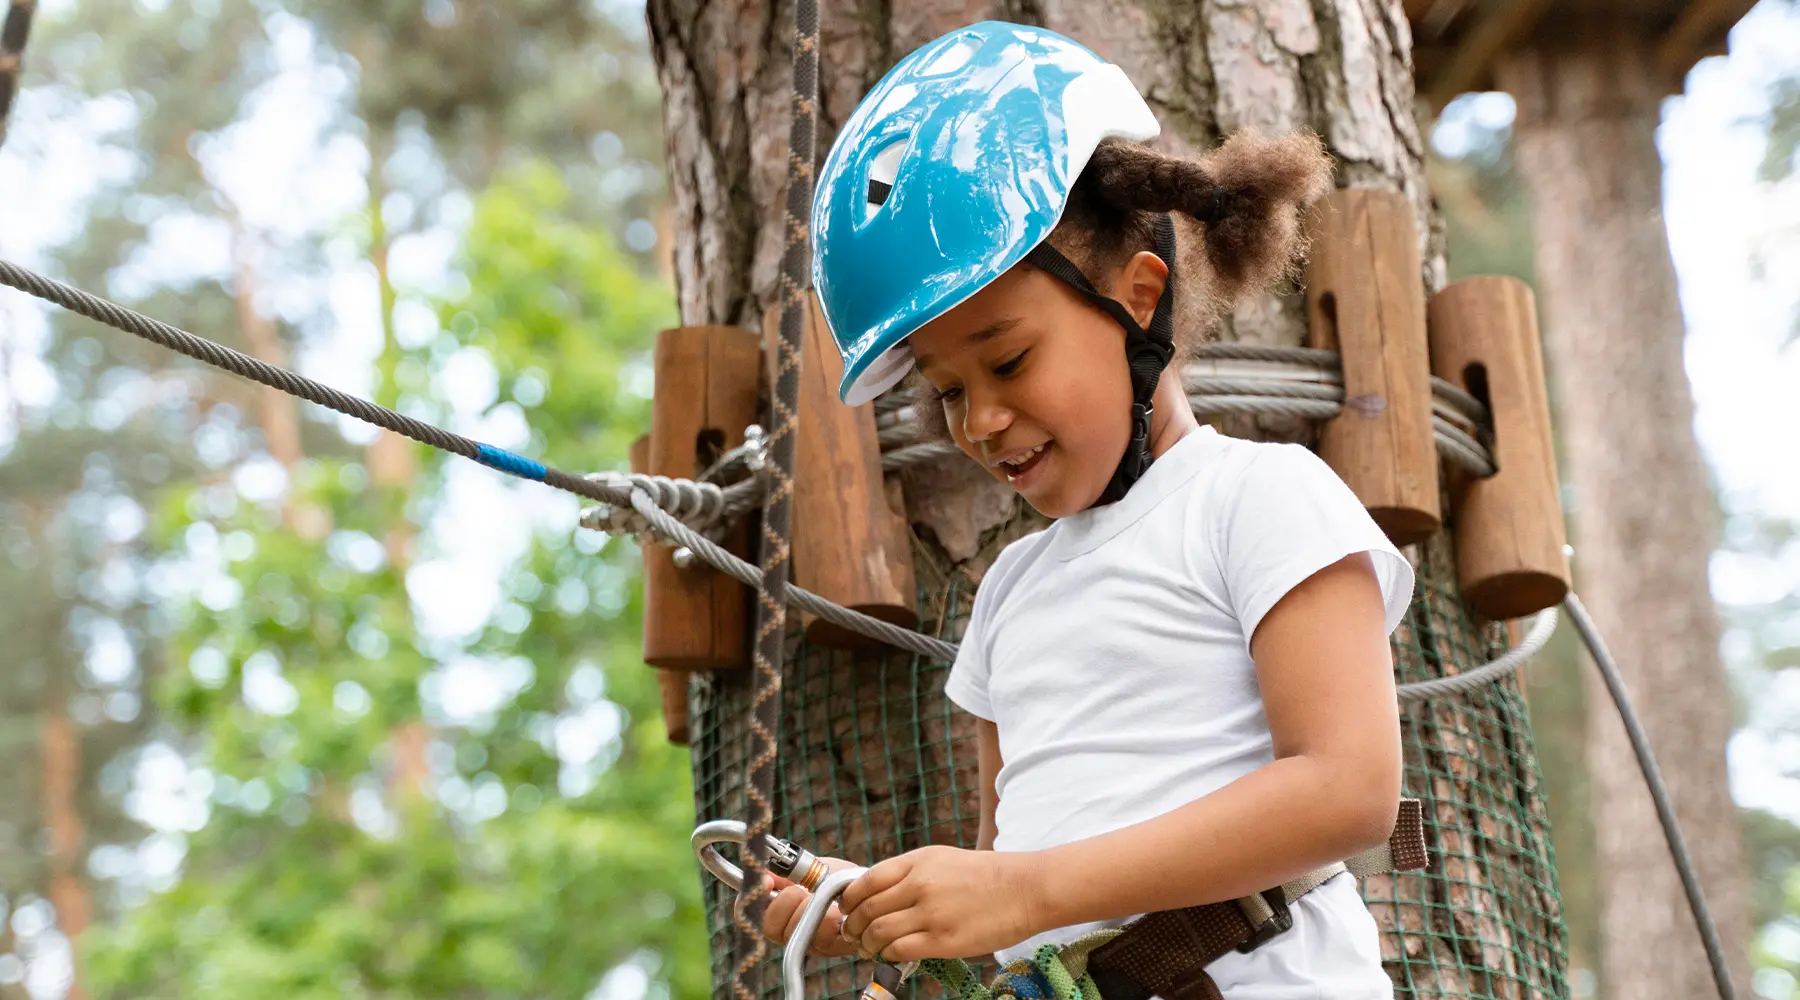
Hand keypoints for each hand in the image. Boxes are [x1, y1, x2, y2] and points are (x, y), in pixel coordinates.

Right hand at [745, 858, 861, 957]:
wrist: (875, 889)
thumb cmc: (843, 881)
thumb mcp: (814, 869)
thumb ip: (789, 871)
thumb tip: (765, 871)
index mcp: (783, 913)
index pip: (752, 915)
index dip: (751, 900)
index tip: (766, 882)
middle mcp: (794, 932)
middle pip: (770, 928)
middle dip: (783, 903)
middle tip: (799, 889)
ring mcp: (813, 943)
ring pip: (794, 933)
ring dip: (805, 910)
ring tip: (819, 896)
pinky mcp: (835, 946)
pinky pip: (822, 937)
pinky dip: (826, 918)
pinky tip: (836, 908)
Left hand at [839, 845, 1042, 962]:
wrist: (1025, 889)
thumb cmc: (986, 876)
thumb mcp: (942, 859)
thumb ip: (910, 872)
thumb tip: (877, 892)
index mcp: (917, 861)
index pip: (865, 880)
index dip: (848, 899)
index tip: (847, 909)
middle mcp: (920, 884)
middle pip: (867, 908)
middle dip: (852, 925)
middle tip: (852, 934)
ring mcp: (931, 913)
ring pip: (878, 932)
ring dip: (867, 944)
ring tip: (869, 948)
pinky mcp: (943, 940)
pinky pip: (899, 950)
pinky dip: (888, 954)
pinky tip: (891, 955)